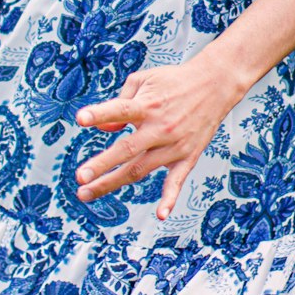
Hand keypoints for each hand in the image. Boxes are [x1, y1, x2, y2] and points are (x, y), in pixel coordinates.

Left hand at [74, 55, 241, 219]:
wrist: (214, 85)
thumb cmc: (173, 81)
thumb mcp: (144, 80)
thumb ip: (119, 101)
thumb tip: (104, 128)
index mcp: (147, 105)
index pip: (121, 109)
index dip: (100, 113)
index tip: (80, 119)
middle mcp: (160, 127)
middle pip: (127, 149)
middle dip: (102, 164)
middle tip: (80, 177)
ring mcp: (174, 144)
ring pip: (140, 168)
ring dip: (113, 182)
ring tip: (86, 193)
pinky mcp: (187, 157)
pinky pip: (177, 181)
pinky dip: (170, 198)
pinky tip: (161, 214)